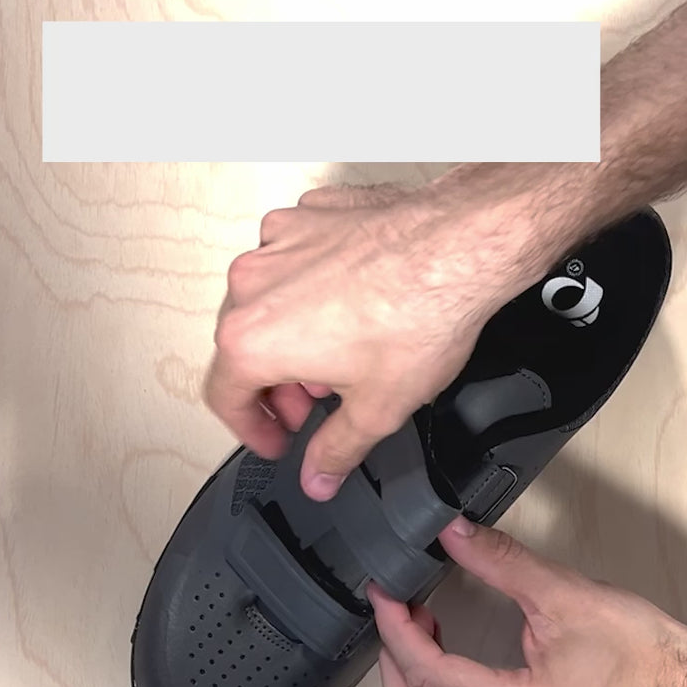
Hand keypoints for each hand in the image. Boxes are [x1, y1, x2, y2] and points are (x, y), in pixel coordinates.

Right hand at [202, 180, 523, 500]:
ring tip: (339, 350)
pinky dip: (313, 284)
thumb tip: (319, 475)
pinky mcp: (310, 212)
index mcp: (253, 338)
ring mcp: (279, 240)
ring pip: (268, 297)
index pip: (225, 397)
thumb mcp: (377, 408)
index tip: (276, 439)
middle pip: (243, 346)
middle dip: (278, 384)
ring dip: (292, 332)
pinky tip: (353, 300)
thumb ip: (336, 450)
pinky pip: (297, 256)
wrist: (461, 244)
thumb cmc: (420, 315)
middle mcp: (253, 283)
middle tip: (315, 404)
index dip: (252, 429)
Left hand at [369, 517, 686, 686]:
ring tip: (423, 641)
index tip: (385, 595)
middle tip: (397, 621)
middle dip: (393, 671)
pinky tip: (450, 667)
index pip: (432, 677)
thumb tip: (452, 533)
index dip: (396, 630)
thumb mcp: (569, 596)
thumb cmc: (643, 652)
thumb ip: (501, 563)